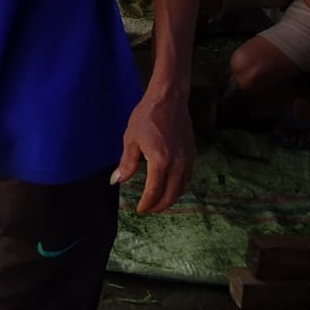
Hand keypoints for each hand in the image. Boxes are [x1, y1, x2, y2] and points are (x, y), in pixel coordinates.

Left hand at [113, 90, 193, 212]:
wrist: (169, 99)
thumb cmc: (146, 116)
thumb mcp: (131, 139)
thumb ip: (126, 163)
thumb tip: (117, 181)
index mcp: (160, 161)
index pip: (154, 192)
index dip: (146, 204)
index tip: (139, 210)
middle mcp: (178, 164)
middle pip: (171, 195)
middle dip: (159, 206)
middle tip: (148, 209)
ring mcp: (188, 160)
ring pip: (181, 189)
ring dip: (170, 198)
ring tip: (157, 201)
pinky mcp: (192, 155)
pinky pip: (187, 179)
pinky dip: (178, 188)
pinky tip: (169, 186)